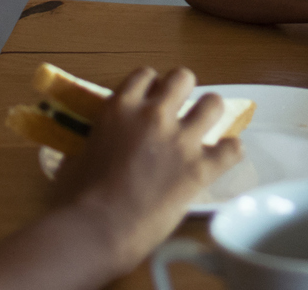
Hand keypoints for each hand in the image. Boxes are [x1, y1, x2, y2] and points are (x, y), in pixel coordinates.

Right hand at [57, 67, 243, 274]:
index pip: (145, 75)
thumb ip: (94, 142)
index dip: (151, 88)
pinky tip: (223, 158)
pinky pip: (232, 149)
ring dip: (209, 115)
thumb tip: (95, 146)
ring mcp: (180, 140)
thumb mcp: (76, 156)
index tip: (152, 101)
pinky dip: (229, 152)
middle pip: (183, 78)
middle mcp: (154, 115)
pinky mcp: (200, 168)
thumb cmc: (74, 200)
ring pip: (213, 104)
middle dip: (184, 92)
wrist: (95, 231)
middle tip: (179, 112)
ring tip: (204, 129)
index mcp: (120, 109)